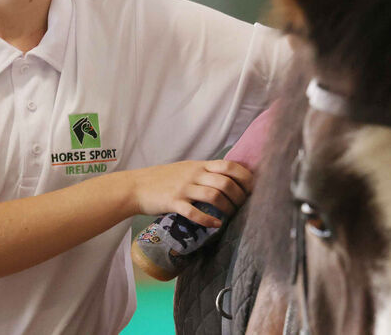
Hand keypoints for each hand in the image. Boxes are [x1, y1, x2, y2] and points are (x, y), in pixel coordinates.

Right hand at [128, 159, 253, 227]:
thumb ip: (207, 171)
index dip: (245, 177)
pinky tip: (217, 225)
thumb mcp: (188, 168)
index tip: (254, 188)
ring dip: (227, 208)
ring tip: (232, 216)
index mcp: (200, 165)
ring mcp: (184, 188)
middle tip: (244, 206)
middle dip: (239, 196)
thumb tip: (230, 179)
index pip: (230, 166)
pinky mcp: (173, 202)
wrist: (136, 186)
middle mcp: (194, 174)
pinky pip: (194, 212)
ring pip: (213, 196)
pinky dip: (208, 219)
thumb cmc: (164, 178)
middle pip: (226, 182)